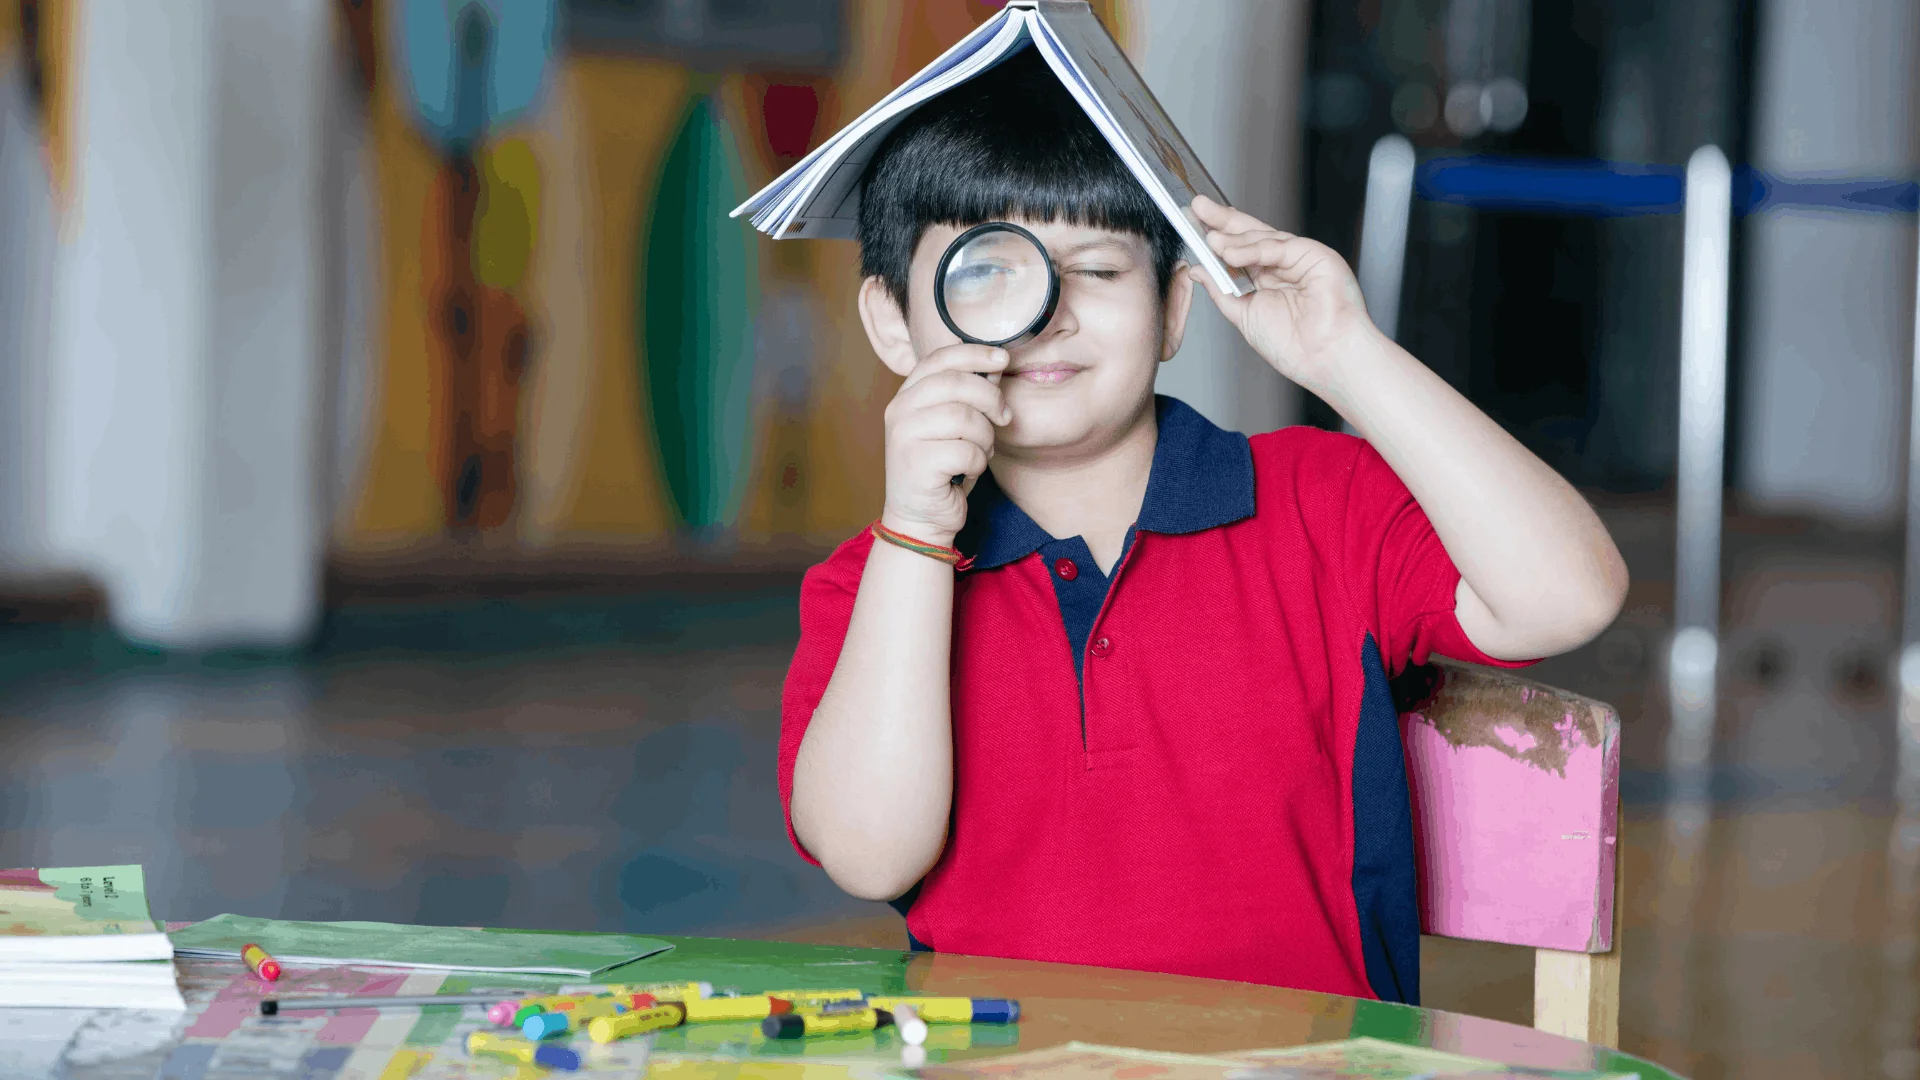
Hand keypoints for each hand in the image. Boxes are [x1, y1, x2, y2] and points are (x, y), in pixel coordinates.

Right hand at [880, 343, 1010, 545]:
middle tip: (1004, 416)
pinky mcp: (916, 464)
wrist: (920, 518)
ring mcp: (904, 437)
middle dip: (991, 398)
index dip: (974, 353)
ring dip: (985, 437)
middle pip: (956, 384)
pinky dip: (978, 462)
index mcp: (907, 395)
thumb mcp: (954, 426)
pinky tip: (969, 470)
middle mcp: (899, 411)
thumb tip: (995, 364)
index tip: (1002, 358)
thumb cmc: (942, 469)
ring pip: (964, 418)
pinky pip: (966, 451)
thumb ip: (968, 395)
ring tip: (982, 450)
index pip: (940, 359)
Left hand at [1188, 195, 1377, 395]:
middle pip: (1249, 235)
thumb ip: (1221, 289)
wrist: (1324, 359)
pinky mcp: (1314, 255)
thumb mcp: (1243, 314)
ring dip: (1234, 239)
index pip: (1238, 250)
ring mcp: (1299, 258)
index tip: (1192, 224)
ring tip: (1211, 241)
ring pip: (1262, 238)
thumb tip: (1198, 270)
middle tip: (1197, 208)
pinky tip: (1232, 253)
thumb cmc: (1292, 346)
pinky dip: (1254, 249)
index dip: (1216, 236)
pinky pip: (1278, 246)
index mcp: (1266, 280)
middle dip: (1222, 221)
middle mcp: (1282, 266)